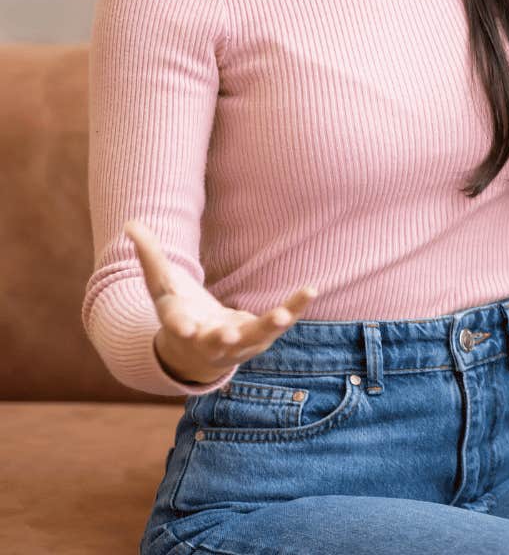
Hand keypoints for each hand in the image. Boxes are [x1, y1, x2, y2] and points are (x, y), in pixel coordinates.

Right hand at [126, 219, 317, 385]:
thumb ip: (150, 255)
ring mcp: (236, 343)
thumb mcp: (161, 285)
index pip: (178, 325)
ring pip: (254, 337)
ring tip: (281, 315)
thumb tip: (130, 223)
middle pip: (216, 342)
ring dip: (268, 327)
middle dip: (222, 340)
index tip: (186, 330)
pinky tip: (309, 291)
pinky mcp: (259, 338)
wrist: (196, 353)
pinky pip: (279, 325)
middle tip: (230, 337)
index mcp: (180, 326)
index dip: (181, 327)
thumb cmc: (178, 311)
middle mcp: (208, 340)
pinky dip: (294, 309)